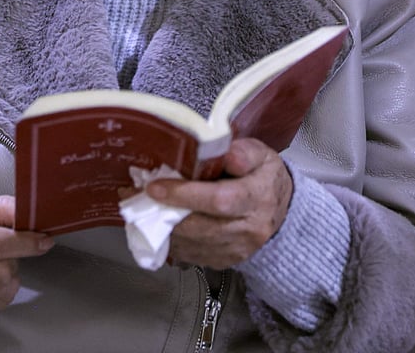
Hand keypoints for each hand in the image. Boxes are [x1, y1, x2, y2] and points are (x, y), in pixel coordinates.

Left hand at [146, 138, 292, 269]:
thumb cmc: (264, 178)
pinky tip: (157, 223)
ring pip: (190, 244)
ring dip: (160, 228)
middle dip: (164, 212)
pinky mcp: (223, 261)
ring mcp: (235, 250)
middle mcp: (248, 230)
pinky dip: (170, 239)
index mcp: (257, 199)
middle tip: (135, 195)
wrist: (279, 213)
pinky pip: (190, 254)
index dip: (185, 194)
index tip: (155, 186)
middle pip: (200, 227)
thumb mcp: (261, 156)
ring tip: (140, 206)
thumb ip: (243, 152)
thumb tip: (225, 153)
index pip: (220, 200)